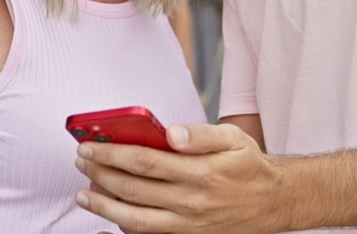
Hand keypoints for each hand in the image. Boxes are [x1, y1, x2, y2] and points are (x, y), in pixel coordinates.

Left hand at [74, 123, 286, 233]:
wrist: (274, 202)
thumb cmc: (249, 166)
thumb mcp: (232, 139)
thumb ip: (200, 133)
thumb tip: (171, 133)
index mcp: (200, 172)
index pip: (144, 161)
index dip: (112, 153)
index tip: (89, 145)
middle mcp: (191, 201)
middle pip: (133, 189)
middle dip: (100, 174)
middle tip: (81, 162)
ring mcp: (188, 224)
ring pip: (135, 219)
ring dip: (104, 206)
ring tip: (83, 194)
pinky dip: (124, 228)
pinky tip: (109, 217)